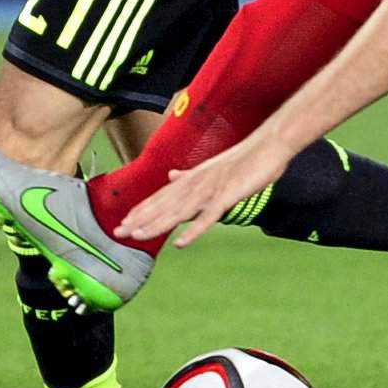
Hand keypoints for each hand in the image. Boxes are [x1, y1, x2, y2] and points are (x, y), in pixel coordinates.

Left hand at [116, 131, 299, 249]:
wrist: (269, 144)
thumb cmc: (246, 157)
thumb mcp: (213, 168)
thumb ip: (191, 175)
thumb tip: (172, 176)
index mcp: (193, 178)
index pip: (162, 196)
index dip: (143, 209)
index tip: (124, 221)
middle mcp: (196, 183)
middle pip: (164, 204)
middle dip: (140, 219)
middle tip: (118, 233)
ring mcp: (211, 189)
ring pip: (179, 210)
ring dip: (157, 224)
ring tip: (137, 236)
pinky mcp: (227, 195)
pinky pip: (208, 216)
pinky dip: (194, 230)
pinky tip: (181, 243)